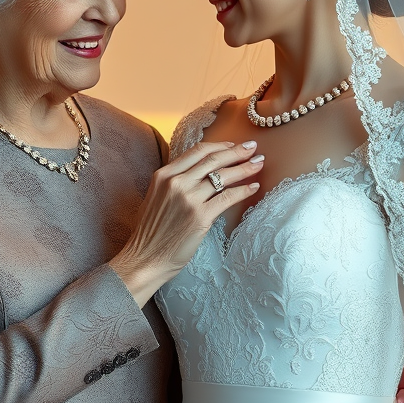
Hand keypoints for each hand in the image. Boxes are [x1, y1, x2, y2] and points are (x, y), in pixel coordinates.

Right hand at [110, 140, 262, 305]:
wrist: (145, 257)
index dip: (218, 146)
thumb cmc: (150, 232)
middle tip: (253, 148)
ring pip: (222, 176)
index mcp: (164, 175)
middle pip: (213, 159)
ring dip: (245, 168)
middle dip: (237, 152)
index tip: (233, 145)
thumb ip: (174, 182)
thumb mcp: (156, 197)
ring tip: (258, 164)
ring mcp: (188, 199)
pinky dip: (243, 191)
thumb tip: (198, 173)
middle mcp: (176, 182)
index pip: (196, 151)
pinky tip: (254, 187)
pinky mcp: (200, 217)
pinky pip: (227, 198)